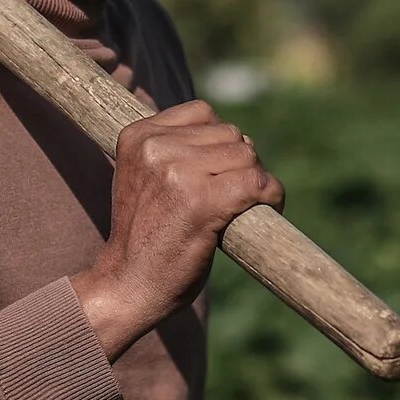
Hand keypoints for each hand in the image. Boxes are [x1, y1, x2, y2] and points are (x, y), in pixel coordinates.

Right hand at [71, 100, 281, 359]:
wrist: (127, 286)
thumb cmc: (145, 237)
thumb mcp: (145, 178)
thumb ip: (175, 150)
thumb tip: (239, 138)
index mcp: (137, 135)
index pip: (203, 114)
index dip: (219, 144)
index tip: (216, 175)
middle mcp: (154, 147)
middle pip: (230, 133)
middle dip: (240, 164)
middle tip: (230, 198)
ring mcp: (176, 172)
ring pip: (247, 154)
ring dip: (255, 181)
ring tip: (240, 208)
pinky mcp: (201, 200)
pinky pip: (256, 182)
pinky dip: (271, 196)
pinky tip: (267, 210)